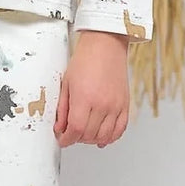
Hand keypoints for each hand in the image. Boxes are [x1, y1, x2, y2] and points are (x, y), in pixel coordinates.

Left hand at [53, 30, 129, 148]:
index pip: (75, 129)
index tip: (62, 139)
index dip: (66, 139)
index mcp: (84, 97)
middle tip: (71, 133)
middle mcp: (102, 104)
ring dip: (92, 140)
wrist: (105, 45)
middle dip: (77, 138)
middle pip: (89, 135)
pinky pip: (120, 129)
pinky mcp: (125, 105)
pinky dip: (111, 137)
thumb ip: (63, 108)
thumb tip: (60, 127)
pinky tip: (102, 137)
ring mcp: (115, 105)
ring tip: (85, 134)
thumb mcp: (67, 83)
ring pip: (104, 136)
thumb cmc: (86, 60)